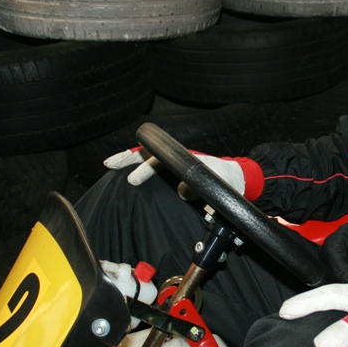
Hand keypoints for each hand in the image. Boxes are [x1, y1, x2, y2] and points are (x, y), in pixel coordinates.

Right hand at [104, 146, 262, 198]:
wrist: (238, 178)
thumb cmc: (230, 180)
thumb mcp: (219, 188)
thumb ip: (202, 191)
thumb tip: (182, 192)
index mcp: (188, 161)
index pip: (161, 161)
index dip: (144, 168)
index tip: (132, 180)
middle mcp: (180, 160)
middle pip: (149, 154)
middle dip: (128, 158)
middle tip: (109, 164)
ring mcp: (178, 165)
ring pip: (150, 159)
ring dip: (131, 161)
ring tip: (111, 164)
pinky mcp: (178, 173)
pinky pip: (156, 167)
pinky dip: (141, 168)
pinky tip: (128, 174)